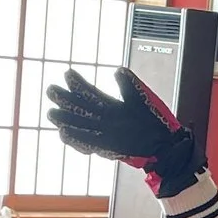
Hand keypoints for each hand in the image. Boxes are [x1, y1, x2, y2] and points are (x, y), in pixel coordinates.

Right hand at [45, 67, 199, 193]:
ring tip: (52, 113)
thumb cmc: (155, 121)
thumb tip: (117, 70)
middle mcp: (105, 120)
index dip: (79, 84)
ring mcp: (105, 133)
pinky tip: (64, 133)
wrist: (165, 144)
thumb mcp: (141, 97)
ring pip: (81, 124)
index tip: (67, 73)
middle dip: (65, 99)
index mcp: (112, 106)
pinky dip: (76, 139)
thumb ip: (128, 84)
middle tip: (51, 90)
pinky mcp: (108, 147)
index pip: (90, 92)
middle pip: (81, 108)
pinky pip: (88, 143)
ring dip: (66, 119)